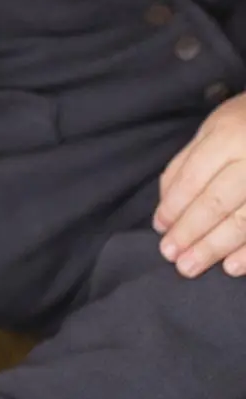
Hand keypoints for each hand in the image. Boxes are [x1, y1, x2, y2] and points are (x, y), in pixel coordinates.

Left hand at [155, 93, 245, 277]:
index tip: (160, 228)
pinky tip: (231, 268)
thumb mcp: (214, 129)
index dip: (173, 208)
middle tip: (170, 255)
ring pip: (244, 219)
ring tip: (189, 267)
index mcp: (231, 134)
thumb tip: (165, 210)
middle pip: (217, 201)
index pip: (193, 178)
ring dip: (214, 247)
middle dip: (189, 232)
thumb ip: (185, 166)